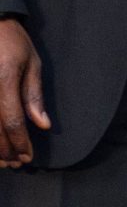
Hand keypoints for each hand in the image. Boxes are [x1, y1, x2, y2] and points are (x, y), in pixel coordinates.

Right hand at [0, 18, 48, 167]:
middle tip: (17, 164)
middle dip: (6, 151)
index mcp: (3, 80)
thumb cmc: (13, 42)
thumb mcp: (31, 64)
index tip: (28, 156)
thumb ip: (34, 96)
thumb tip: (42, 125)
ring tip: (4, 161)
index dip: (20, 143)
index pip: (12, 121)